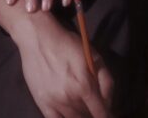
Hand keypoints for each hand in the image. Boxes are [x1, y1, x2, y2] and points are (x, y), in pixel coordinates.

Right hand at [0, 0, 113, 117]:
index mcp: (84, 86)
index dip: (108, 116)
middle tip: (94, 105)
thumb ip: (106, 81)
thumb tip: (109, 102)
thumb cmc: (67, 44)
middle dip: (94, 112)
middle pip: (88, 116)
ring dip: (81, 115)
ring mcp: (54, 101)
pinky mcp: (41, 102)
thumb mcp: (94, 56)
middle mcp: (69, 97)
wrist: (37, 37)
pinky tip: (69, 114)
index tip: (110, 115)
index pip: (101, 114)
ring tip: (81, 105)